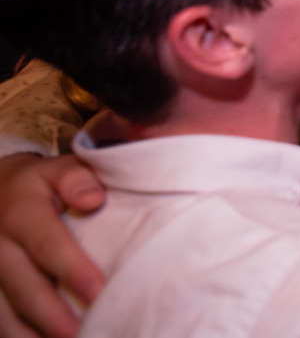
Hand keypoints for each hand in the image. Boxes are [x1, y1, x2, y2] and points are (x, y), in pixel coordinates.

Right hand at [0, 153, 105, 337]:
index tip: (99, 292)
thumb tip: (94, 198)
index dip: (73, 270)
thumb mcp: (58, 168)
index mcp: (20, 212)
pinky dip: (17, 336)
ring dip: (31, 335)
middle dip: (53, 317)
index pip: (47, 244)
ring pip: (3, 312)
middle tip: (84, 335)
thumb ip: (77, 178)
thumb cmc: (40, 184)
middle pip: (25, 288)